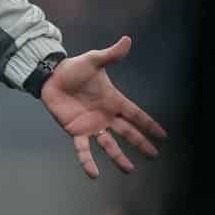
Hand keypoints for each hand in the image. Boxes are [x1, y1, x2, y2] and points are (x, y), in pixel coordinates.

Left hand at [40, 36, 165, 177]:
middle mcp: (105, 116)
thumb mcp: (94, 60)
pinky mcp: (76, 131)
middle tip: (154, 155)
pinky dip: (87, 161)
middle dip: (140, 143)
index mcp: (113, 100)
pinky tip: (93, 174)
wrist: (51, 77)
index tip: (163, 135)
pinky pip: (83, 149)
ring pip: (109, 144)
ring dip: (119, 157)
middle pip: (127, 132)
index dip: (149, 124)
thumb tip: (127, 40)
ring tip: (129, 169)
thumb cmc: (74, 69)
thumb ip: (111, 55)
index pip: (135, 114)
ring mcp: (92, 125)